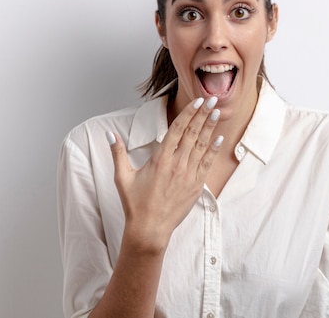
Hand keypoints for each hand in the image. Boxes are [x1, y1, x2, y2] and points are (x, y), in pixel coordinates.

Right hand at [106, 96, 221, 252]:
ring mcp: (188, 175)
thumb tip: (109, 134)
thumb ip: (117, 153)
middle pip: (192, 133)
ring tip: (217, 113)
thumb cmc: (135, 204)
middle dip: (203, 115)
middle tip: (212, 99)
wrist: (150, 229)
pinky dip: (213, 151)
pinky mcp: (195, 186)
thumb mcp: (122, 177)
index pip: (177, 129)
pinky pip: (207, 164)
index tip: (197, 101)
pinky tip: (219, 139)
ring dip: (210, 128)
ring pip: (201, 146)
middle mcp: (176, 164)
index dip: (188, 113)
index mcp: (159, 159)